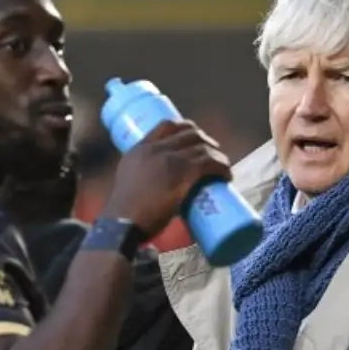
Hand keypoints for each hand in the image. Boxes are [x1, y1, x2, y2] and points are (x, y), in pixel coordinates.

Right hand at [105, 120, 230, 236]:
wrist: (122, 224)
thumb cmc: (125, 212)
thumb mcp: (129, 181)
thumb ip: (143, 175)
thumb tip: (159, 185)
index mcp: (140, 149)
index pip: (167, 125)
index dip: (187, 129)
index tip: (196, 140)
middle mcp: (156, 150)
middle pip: (190, 133)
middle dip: (206, 141)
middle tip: (214, 155)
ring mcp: (170, 161)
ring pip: (203, 148)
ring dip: (218, 156)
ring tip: (223, 168)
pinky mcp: (182, 175)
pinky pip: (209, 164)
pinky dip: (221, 167)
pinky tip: (226, 175)